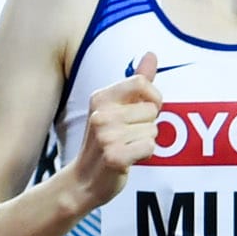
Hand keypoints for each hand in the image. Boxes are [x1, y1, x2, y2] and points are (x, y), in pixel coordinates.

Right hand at [72, 52, 162, 207]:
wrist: (83, 181)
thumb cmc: (104, 142)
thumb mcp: (115, 108)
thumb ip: (136, 82)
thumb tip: (151, 54)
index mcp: (100, 98)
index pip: (141, 83)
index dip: (153, 97)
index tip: (147, 110)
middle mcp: (101, 114)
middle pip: (152, 110)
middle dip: (148, 126)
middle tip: (128, 137)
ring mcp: (106, 136)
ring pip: (153, 131)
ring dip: (146, 142)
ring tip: (126, 148)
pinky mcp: (115, 157)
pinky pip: (150, 147)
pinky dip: (145, 155)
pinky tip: (128, 160)